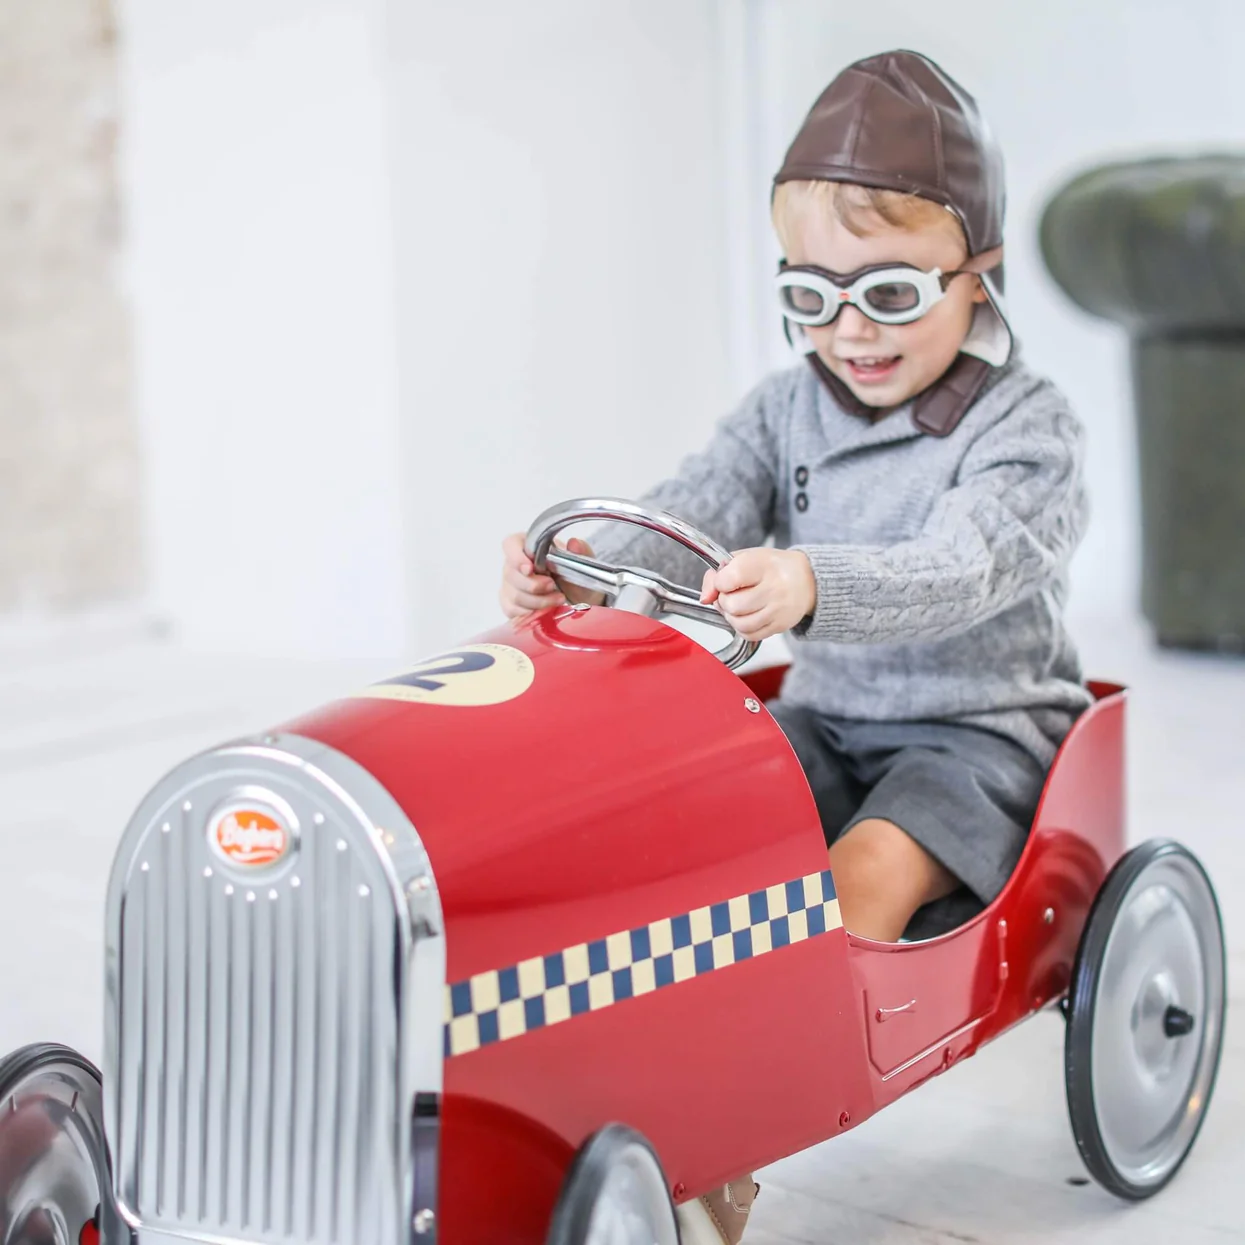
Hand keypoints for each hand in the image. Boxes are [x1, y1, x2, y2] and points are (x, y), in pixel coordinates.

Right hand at [499, 533, 604, 618]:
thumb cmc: (574, 574)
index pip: (511, 544)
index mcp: (527, 546)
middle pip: (511, 573)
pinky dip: (531, 612)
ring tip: (558, 599)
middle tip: (552, 586)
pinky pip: (513, 610)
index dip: (516, 556)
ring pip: (514, 595)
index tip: (530, 568)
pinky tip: (546, 610)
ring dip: (537, 600)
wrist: (579, 597)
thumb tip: (574, 543)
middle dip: (533, 584)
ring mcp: (510, 585)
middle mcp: (513, 564)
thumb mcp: (582, 562)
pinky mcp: (510, 604)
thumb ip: (581, 550)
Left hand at [700, 548, 815, 640]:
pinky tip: (747, 616)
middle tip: (730, 595)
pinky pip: (750, 635)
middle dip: (724, 601)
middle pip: (733, 605)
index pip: (729, 579)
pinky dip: (742, 627)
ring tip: (737, 606)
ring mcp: (779, 609)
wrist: (806, 580)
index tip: (724, 580)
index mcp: (762, 565)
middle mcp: (774, 587)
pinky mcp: (781, 625)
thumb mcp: (744, 559)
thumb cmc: (771, 567)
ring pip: (740, 623)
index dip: (719, 583)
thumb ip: (717, 574)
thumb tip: (705, 598)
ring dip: (731, 616)